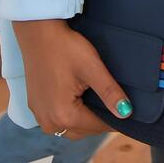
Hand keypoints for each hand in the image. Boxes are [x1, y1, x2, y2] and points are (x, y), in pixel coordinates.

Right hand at [13, 19, 130, 138]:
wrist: (38, 33)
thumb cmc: (65, 48)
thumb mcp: (92, 68)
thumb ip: (109, 92)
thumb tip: (126, 113)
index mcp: (63, 115)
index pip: (97, 126)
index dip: (114, 120)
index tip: (128, 113)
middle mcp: (49, 122)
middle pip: (84, 130)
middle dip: (99, 120)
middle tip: (114, 103)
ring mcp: (40, 115)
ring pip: (71, 128)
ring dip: (85, 119)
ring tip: (98, 100)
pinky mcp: (36, 107)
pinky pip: (58, 120)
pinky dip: (71, 115)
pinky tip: (80, 99)